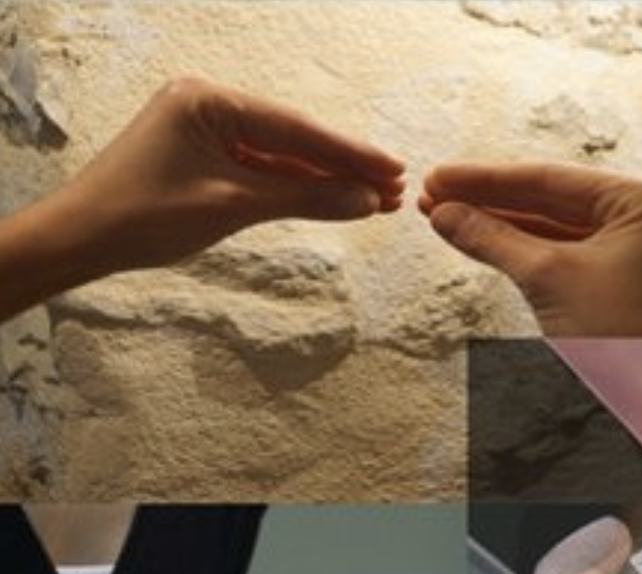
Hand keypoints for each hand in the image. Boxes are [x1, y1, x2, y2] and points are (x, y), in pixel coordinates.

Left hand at [52, 76, 404, 275]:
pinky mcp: (200, 155)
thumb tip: (366, 200)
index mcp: (206, 100)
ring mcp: (203, 129)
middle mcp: (205, 104)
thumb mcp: (233, 205)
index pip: (295, 127)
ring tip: (375, 200)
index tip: (395, 169)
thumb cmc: (143, 216)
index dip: (350, 152)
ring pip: (279, 155)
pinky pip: (259, 167)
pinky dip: (294, 186)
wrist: (78, 240)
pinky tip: (332, 199)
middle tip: (395, 190)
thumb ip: (305, 197)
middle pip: (292, 137)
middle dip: (343, 167)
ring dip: (324, 179)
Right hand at [419, 161, 641, 337]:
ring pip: (559, 227)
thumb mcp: (549, 279)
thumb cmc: (627, 342)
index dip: (487, 179)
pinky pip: (570, 252)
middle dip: (490, 200)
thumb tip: (444, 215)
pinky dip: (526, 249)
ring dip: (502, 224)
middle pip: (555, 199)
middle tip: (431, 195)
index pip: (554, 179)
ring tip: (443, 216)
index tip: (437, 176)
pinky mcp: (631, 276)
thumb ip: (493, 239)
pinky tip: (481, 239)